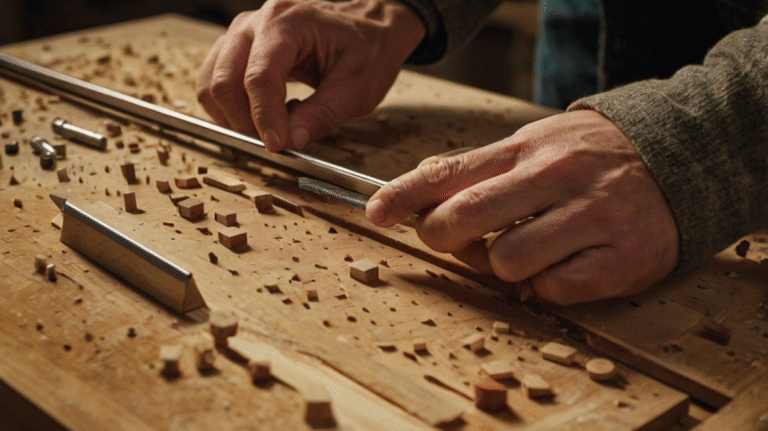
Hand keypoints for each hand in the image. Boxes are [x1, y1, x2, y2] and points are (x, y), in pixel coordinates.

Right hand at [197, 0, 424, 151]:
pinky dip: (231, 106)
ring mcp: (245, 32)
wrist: (371, 25)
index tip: (276, 145)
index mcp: (289, 23)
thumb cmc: (369, 48)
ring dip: (232, 116)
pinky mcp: (241, 46)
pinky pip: (218, 79)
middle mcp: (258, 22)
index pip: (259, 77)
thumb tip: (291, 142)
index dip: (264, 118)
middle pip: (224, 81)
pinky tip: (263, 115)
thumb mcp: (357, 88)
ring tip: (268, 130)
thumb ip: (321, 115)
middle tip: (274, 142)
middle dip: (244, 121)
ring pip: (213, 82)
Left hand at [366, 110, 679, 304]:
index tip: (375, 213)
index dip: (403, 196)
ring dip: (502, 267)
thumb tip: (420, 188)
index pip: (449, 172)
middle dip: (442, 239)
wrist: (682, 158)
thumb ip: (482, 168)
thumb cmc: (590, 157)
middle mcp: (557, 178)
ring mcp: (592, 217)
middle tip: (454, 241)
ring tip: (524, 251)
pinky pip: (555, 290)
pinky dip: (547, 286)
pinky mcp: (623, 258)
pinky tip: (561, 265)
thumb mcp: (535, 144)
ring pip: (507, 263)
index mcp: (528, 148)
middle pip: (465, 220)